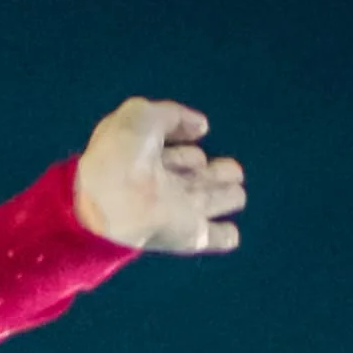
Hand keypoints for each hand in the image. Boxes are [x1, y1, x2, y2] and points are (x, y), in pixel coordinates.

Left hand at [77, 94, 242, 253]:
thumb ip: (173, 116)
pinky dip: (222, 236)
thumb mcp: (142, 116)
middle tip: (235, 171)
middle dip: (213, 173)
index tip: (201, 137)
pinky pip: (209, 237)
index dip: (185, 147)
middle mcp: (160, 183)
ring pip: (206, 202)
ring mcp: (174, 210)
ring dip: (223, 197)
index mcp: (142, 156)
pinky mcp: (187, 234)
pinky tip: (233, 235)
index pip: (170, 153)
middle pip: (191, 178)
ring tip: (239, 193)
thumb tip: (200, 127)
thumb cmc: (122, 153)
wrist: (114, 202)